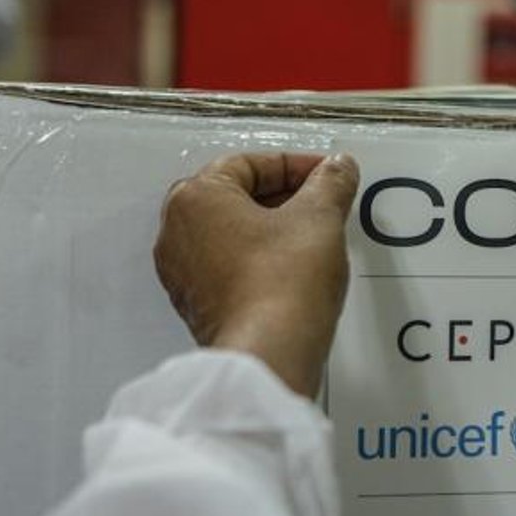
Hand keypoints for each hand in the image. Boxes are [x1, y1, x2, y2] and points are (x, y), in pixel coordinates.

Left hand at [154, 153, 359, 396]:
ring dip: (272, 230)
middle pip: (235, 197)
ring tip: (312, 238)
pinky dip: (260, 261)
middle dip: (283, 197)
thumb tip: (338, 168)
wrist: (269, 352)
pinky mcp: (198, 305)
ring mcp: (184, 273)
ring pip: (232, 234)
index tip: (325, 175)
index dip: (295, 165)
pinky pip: (229, 268)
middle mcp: (177, 233)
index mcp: (196, 199)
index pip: (249, 163)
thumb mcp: (319, 218)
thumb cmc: (280, 285)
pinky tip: (293, 271)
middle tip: (320, 203)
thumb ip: (330, 183)